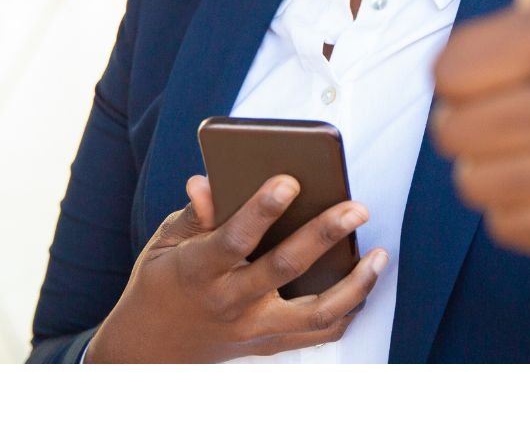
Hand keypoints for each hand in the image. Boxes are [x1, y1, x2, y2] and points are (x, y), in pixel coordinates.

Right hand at [85, 175, 388, 361]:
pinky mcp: (269, 343)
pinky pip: (318, 333)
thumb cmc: (162, 282)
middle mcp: (230, 302)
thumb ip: (194, 213)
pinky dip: (348, 309)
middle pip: (284, 269)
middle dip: (324, 235)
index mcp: (199, 270)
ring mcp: (253, 329)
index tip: (289, 180)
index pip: (234, 238)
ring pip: (314, 313)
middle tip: (356, 208)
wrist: (150, 350)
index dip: (261, 209)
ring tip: (380, 254)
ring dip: (354, 285)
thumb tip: (206, 180)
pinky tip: (366, 280)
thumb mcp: (165, 242)